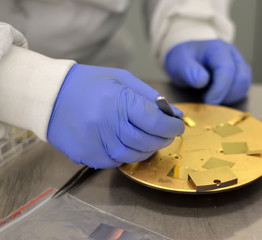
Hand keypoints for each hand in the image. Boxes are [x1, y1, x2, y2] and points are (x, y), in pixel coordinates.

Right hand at [47, 64, 184, 168]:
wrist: (50, 96)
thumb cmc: (89, 84)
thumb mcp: (122, 79)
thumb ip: (150, 97)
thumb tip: (174, 114)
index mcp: (118, 101)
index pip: (155, 121)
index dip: (172, 126)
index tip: (178, 125)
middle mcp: (108, 125)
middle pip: (148, 141)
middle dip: (164, 138)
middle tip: (168, 133)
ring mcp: (97, 144)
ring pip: (135, 155)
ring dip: (149, 149)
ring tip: (151, 139)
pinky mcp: (89, 156)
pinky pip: (118, 162)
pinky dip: (130, 155)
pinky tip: (130, 144)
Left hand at [164, 39, 250, 104]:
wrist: (186, 60)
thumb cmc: (183, 61)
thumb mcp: (180, 64)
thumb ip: (190, 71)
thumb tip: (202, 81)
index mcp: (218, 49)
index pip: (227, 70)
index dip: (219, 89)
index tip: (208, 102)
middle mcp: (232, 55)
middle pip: (241, 78)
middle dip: (226, 94)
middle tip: (208, 99)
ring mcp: (238, 65)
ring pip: (244, 85)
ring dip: (229, 96)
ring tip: (211, 96)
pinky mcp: (239, 76)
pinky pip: (242, 90)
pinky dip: (231, 97)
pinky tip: (217, 96)